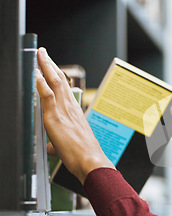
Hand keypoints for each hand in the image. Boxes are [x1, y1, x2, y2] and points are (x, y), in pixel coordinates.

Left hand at [35, 48, 114, 183]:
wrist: (91, 161)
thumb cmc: (84, 157)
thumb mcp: (69, 148)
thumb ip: (58, 145)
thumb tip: (52, 147)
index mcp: (75, 114)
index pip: (65, 90)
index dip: (58, 77)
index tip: (52, 68)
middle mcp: (71, 109)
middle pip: (60, 81)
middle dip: (51, 66)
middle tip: (44, 53)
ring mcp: (63, 111)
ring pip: (54, 83)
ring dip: (46, 67)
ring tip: (40, 55)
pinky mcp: (55, 117)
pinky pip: (47, 95)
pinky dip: (40, 82)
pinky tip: (35, 72)